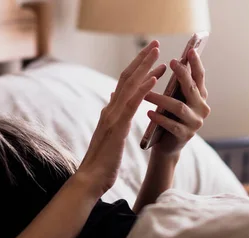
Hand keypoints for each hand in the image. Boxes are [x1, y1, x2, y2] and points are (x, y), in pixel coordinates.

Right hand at [74, 41, 166, 197]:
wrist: (90, 180)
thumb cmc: (101, 165)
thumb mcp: (108, 139)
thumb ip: (112, 121)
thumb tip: (113, 107)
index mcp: (108, 114)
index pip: (123, 86)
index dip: (136, 70)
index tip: (150, 59)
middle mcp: (109, 111)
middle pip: (126, 79)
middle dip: (141, 61)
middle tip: (155, 45)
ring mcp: (112, 118)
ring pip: (129, 86)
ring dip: (144, 67)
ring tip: (158, 53)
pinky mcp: (117, 128)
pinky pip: (131, 104)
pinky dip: (143, 89)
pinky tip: (155, 78)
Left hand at [144, 48, 210, 157]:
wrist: (166, 146)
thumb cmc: (169, 118)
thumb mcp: (175, 99)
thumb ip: (178, 86)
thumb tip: (175, 61)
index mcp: (200, 97)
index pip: (200, 77)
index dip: (196, 64)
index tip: (190, 50)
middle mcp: (202, 108)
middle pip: (191, 89)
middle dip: (182, 74)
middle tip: (171, 62)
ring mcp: (195, 123)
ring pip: (179, 107)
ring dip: (161, 99)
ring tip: (146, 94)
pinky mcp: (185, 136)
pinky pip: (172, 125)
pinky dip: (160, 118)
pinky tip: (149, 113)